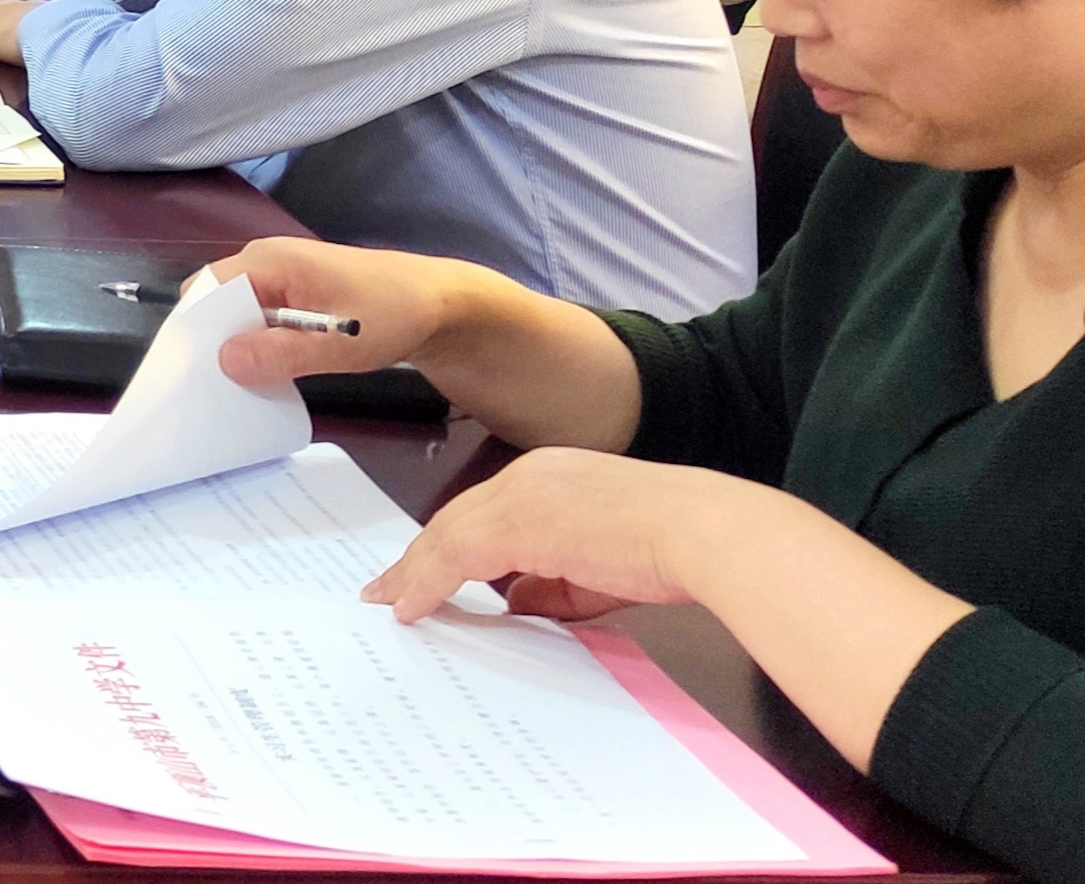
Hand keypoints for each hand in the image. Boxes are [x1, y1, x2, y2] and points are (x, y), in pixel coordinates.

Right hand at [206, 234, 465, 391]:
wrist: (441, 306)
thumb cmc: (392, 313)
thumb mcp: (340, 342)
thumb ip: (282, 352)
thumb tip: (224, 362)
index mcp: (268, 261)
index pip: (205, 291)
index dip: (192, 331)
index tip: (186, 375)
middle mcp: (265, 264)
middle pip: (216, 304)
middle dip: (210, 345)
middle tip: (207, 393)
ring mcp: (280, 282)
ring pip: (236, 317)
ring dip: (235, 351)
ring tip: (228, 393)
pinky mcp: (293, 300)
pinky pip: (258, 323)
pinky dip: (256, 349)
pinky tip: (261, 380)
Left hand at [360, 448, 764, 624]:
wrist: (698, 531)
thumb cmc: (669, 548)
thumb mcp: (598, 570)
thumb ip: (552, 584)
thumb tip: (516, 602)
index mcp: (550, 478)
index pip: (483, 513)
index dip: (449, 544)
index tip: (423, 571)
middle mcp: (527, 477)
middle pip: (454, 521)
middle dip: (418, 558)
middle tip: (386, 589)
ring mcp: (518, 495)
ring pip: (446, 536)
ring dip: (414, 574)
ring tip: (388, 603)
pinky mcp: (514, 521)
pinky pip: (454, 556)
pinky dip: (428, 583)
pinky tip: (411, 607)